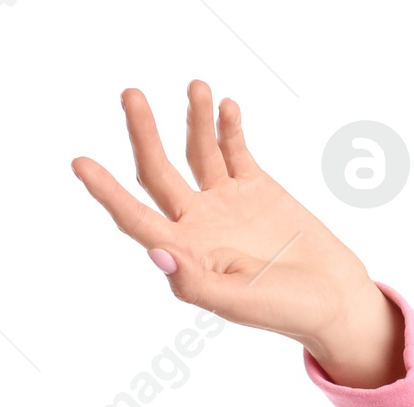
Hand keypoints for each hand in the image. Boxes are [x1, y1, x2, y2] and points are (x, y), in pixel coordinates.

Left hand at [72, 80, 405, 389]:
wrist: (333, 300)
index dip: (107, 192)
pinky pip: (234, 148)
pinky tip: (225, 105)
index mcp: (186, 254)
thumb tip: (157, 252)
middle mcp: (198, 225)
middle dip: (142, 133)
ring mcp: (225, 204)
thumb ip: (196, 283)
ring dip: (193, 118)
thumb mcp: (238, 303)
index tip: (80, 163)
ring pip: (198, 151)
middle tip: (130, 95)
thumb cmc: (286, 311)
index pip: (135, 217)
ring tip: (196, 88)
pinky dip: (228, 126)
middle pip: (158, 172)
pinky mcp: (256, 188)